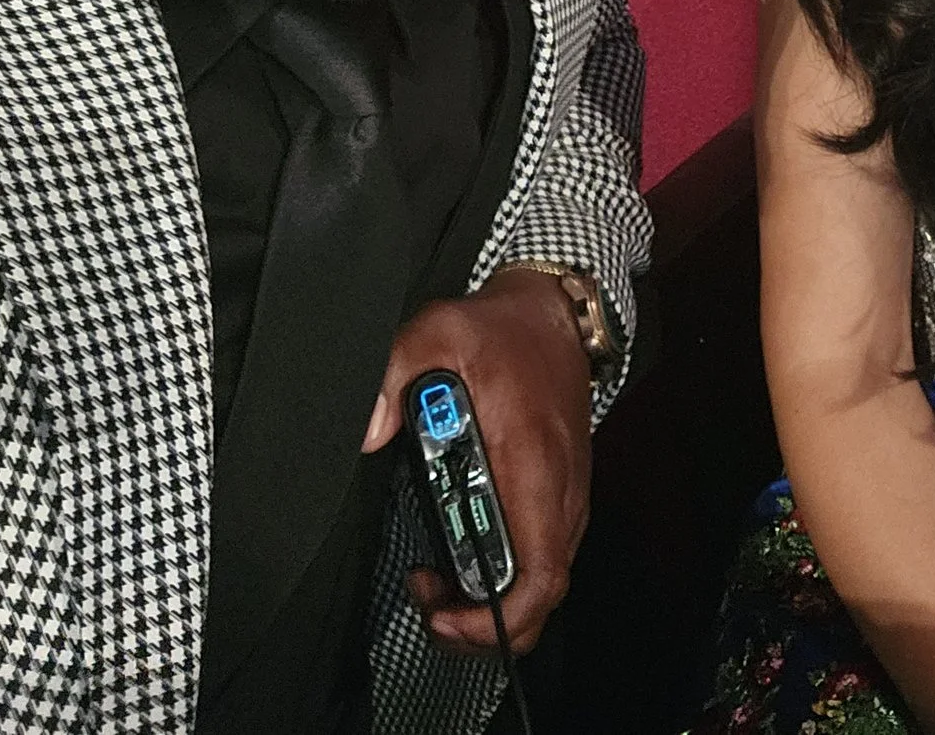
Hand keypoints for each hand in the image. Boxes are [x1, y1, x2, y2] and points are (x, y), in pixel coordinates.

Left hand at [363, 269, 592, 656]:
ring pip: (542, 584)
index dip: (495, 617)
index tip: (446, 616)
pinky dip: (502, 575)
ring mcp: (565, 498)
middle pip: (541, 596)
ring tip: (434, 577)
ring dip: (488, 600)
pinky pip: (540, 559)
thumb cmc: (501, 331)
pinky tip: (459, 554)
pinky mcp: (561, 497)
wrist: (551, 315)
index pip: (540, 574)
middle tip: (426, 597)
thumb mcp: (438, 330)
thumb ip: (395, 373)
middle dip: (479, 620)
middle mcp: (559, 492)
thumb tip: (369, 430)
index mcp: (532, 463)